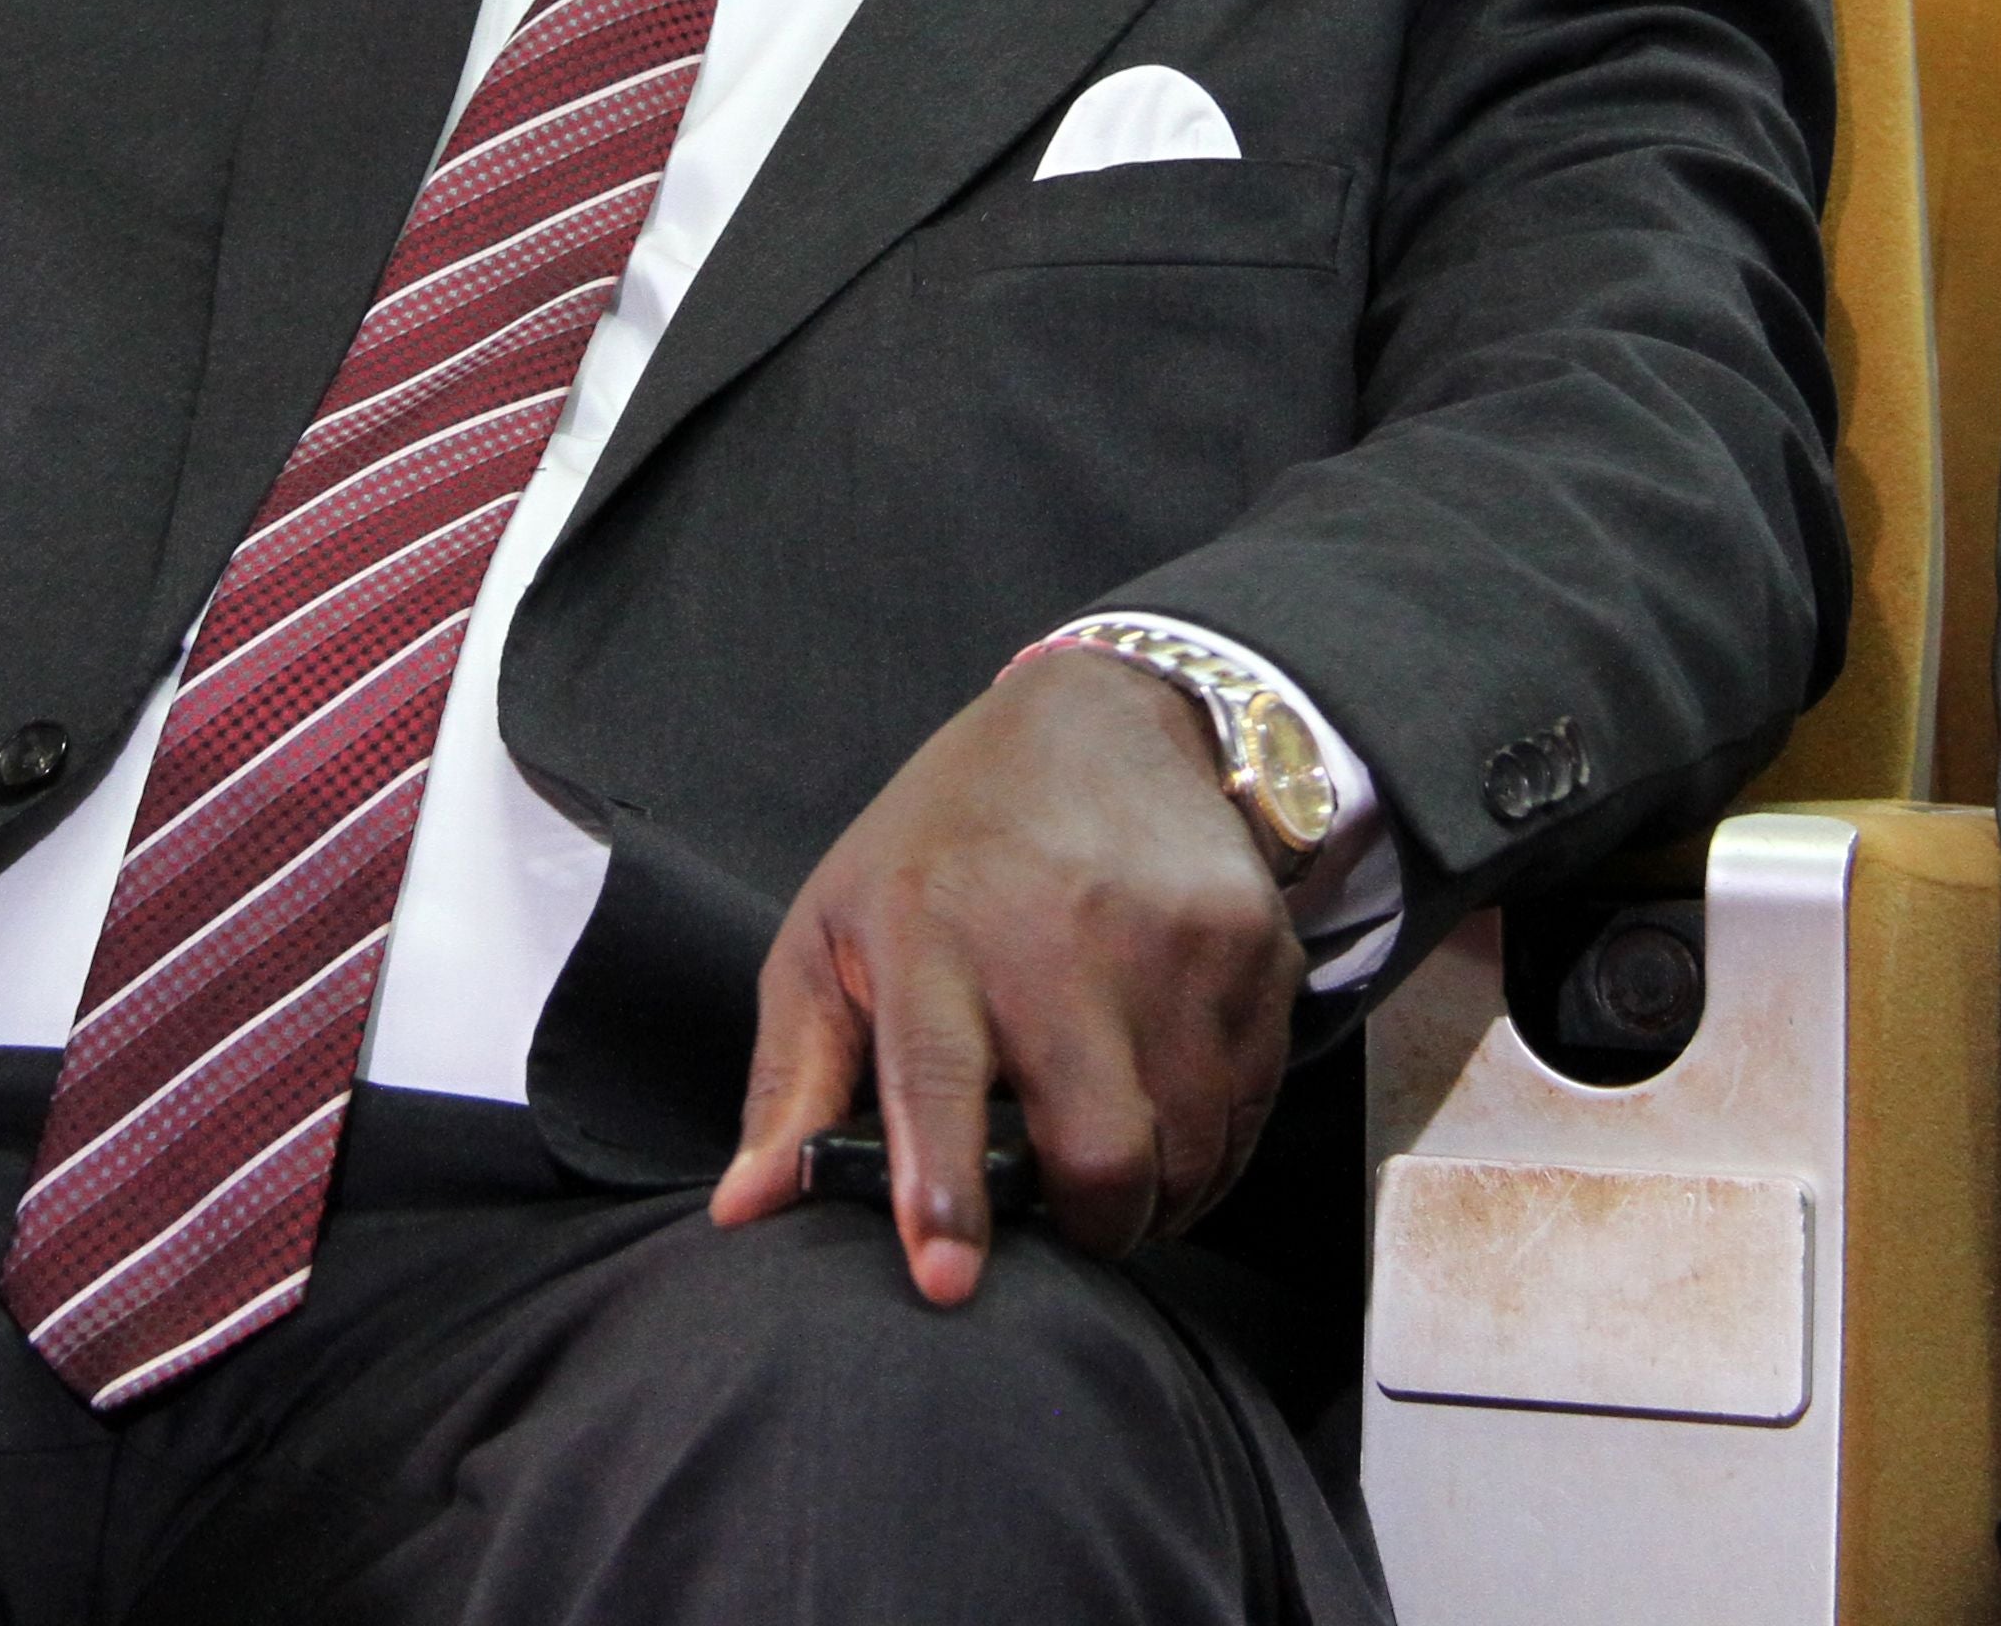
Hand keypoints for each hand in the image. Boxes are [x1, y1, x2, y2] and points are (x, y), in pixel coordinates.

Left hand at [710, 647, 1303, 1305]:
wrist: (1106, 722)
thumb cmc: (943, 848)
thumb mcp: (834, 931)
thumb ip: (793, 1077)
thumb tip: (745, 1210)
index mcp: (931, 929)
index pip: (937, 1077)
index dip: (943, 1188)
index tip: (947, 1279)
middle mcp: (1061, 934)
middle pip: (1100, 1149)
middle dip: (1086, 1225)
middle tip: (1061, 1216)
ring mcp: (1174, 942)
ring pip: (1190, 1154)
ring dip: (1156, 1195)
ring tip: (1112, 1155)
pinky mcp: (1256, 951)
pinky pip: (1250, 1113)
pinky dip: (1211, 1147)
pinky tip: (1167, 1107)